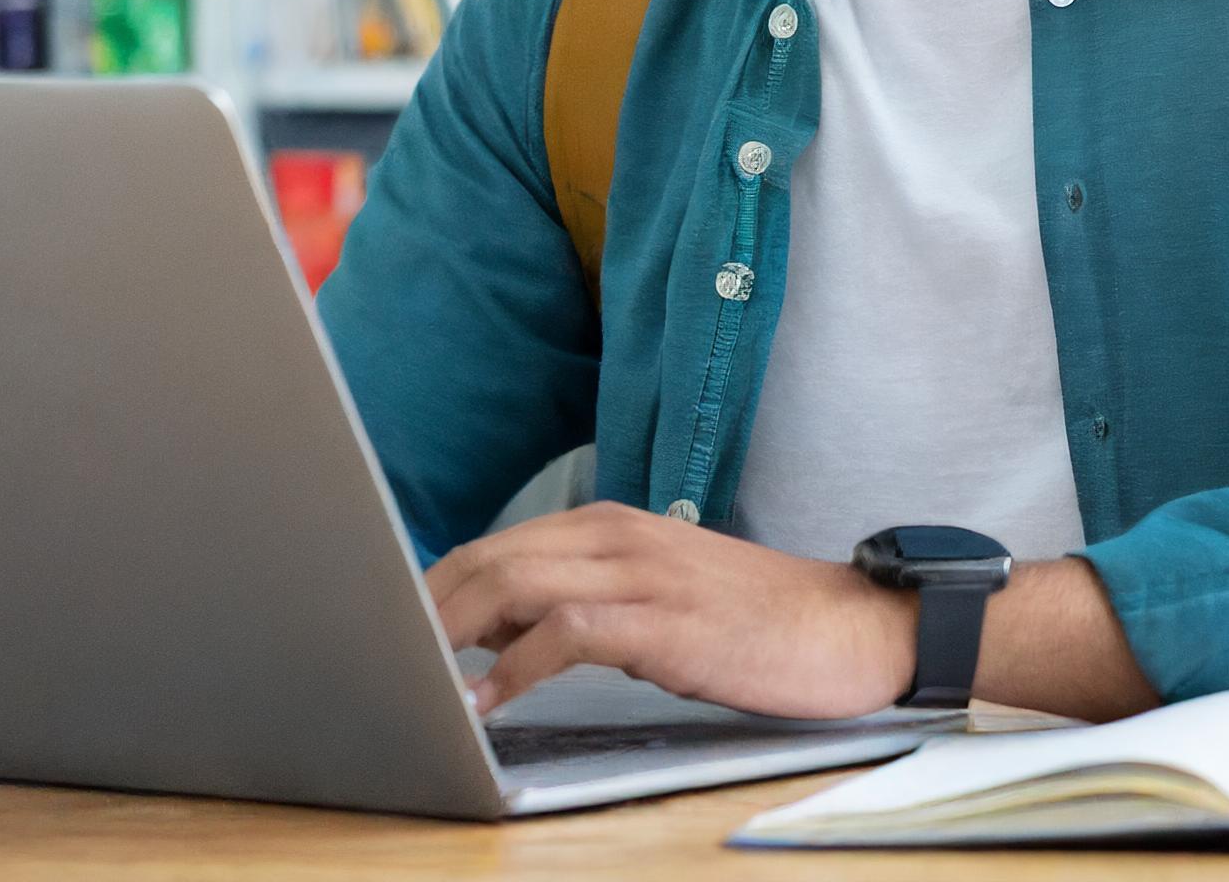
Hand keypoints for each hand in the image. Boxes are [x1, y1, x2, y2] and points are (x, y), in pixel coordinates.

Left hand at [425, 501, 916, 718]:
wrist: (849, 627)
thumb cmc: (754, 620)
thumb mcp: (660, 598)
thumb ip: (584, 602)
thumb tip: (497, 633)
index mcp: (614, 526)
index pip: (498, 545)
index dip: (436, 586)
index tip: (390, 630)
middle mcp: (621, 536)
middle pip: (492, 558)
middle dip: (426, 607)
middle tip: (379, 656)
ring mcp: (644, 575)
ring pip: (518, 583)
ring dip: (453, 631)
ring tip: (411, 674)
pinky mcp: (667, 623)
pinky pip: (568, 633)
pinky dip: (515, 666)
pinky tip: (486, 701)